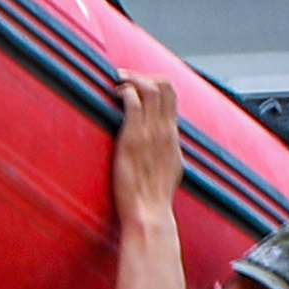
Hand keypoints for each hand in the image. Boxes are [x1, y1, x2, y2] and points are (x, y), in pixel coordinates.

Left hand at [109, 77, 181, 227]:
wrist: (149, 213)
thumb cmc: (152, 198)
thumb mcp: (167, 171)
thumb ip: (164, 154)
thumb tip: (160, 148)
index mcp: (173, 137)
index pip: (172, 97)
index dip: (155, 83)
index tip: (138, 85)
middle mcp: (165, 130)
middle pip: (166, 86)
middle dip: (145, 75)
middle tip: (126, 77)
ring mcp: (151, 133)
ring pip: (151, 88)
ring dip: (133, 78)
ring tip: (119, 80)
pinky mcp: (133, 138)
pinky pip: (133, 103)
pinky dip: (125, 90)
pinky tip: (116, 92)